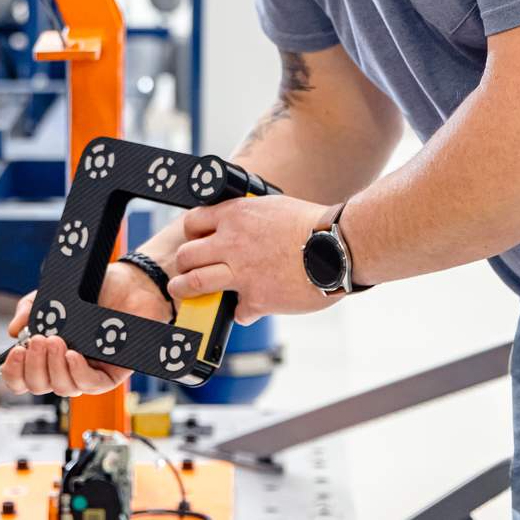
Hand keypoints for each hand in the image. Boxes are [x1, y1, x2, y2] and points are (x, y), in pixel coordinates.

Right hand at [0, 259, 170, 396]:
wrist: (130, 282)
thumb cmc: (95, 290)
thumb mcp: (54, 296)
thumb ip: (30, 309)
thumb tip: (13, 331)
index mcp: (50, 354)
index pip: (24, 377)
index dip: (14, 373)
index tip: (15, 353)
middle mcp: (67, 367)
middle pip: (40, 386)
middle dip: (34, 366)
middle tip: (37, 341)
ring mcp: (89, 371)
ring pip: (64, 388)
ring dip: (54, 367)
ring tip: (55, 341)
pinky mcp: (112, 373)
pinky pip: (91, 385)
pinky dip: (77, 372)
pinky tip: (72, 355)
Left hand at [169, 195, 339, 323]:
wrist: (337, 248)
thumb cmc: (312, 225)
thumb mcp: (273, 207)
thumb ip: (249, 218)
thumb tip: (239, 226)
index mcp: (236, 216)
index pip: (192, 222)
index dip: (191, 233)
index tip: (195, 241)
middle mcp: (232, 243)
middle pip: (185, 255)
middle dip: (182, 264)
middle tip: (184, 270)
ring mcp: (241, 273)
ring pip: (194, 283)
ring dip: (185, 289)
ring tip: (183, 292)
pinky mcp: (256, 299)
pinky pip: (236, 312)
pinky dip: (242, 312)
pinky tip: (249, 309)